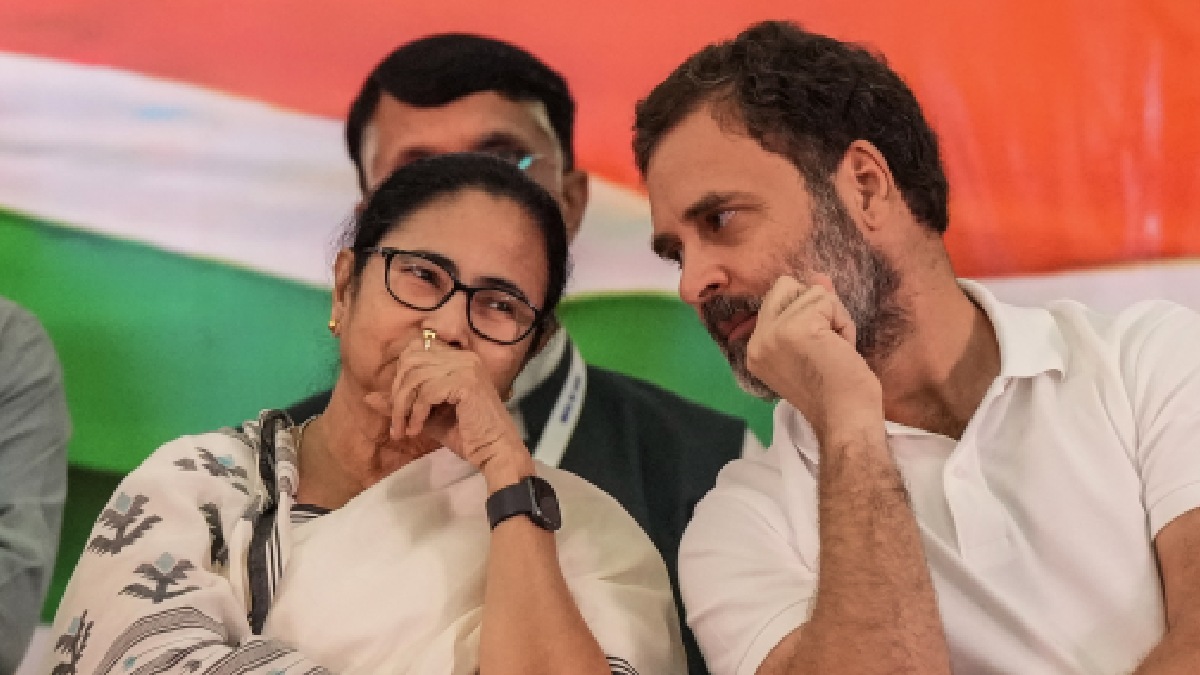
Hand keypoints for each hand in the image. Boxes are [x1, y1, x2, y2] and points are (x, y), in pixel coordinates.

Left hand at [363, 337, 527, 476]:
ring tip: (405, 430)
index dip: (400, 376)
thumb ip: (402, 404)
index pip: (415, 350)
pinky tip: (418, 429)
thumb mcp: (427, 417)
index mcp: (457, 358)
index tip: (399, 406)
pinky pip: (427, 392)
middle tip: (398, 423)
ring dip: (403, 407)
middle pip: (411, 361)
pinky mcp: (466, 383)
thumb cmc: (467, 435)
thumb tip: (368, 397)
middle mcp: (463, 357)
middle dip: (398, 394)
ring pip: (415, 377)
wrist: (496, 452)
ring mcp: (466, 367)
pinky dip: (417, 413)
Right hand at [745, 275, 882, 441]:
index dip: (804, 310)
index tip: (817, 342)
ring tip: (835, 350)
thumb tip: (817, 276)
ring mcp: (774, 332)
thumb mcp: (813, 347)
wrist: (845, 419)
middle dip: (816, 308)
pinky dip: (842, 322)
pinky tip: (841, 348)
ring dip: (834, 318)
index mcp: (755, 348)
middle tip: (826, 345)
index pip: (775, 298)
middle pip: (787, 286)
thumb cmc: (835, 392)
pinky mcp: (796, 328)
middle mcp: (758, 339)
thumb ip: (808, 312)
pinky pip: (827, 300)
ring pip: (812, 292)